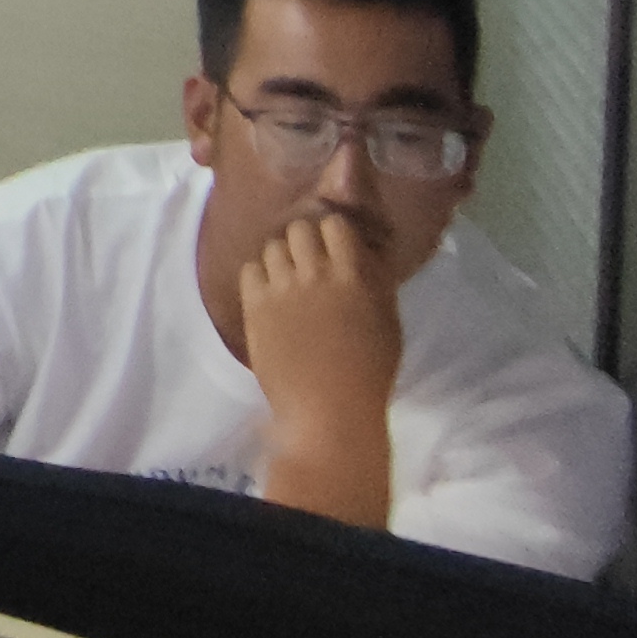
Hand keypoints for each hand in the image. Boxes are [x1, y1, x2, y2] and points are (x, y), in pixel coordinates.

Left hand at [241, 208, 401, 527]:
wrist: (329, 413)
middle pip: (300, 229)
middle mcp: (317, 274)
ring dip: (281, 258)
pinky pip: (250, 269)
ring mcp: (283, 289)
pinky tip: (269, 295)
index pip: (336, 225)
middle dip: (304, 242)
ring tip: (287, 281)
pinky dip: (259, 276)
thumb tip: (362, 253)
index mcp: (356, 277)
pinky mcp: (256, 306)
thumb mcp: (386, 322)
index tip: (334, 249)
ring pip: (272, 246)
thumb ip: (373, 283)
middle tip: (308, 264)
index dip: (333, 234)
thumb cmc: (368, 373)